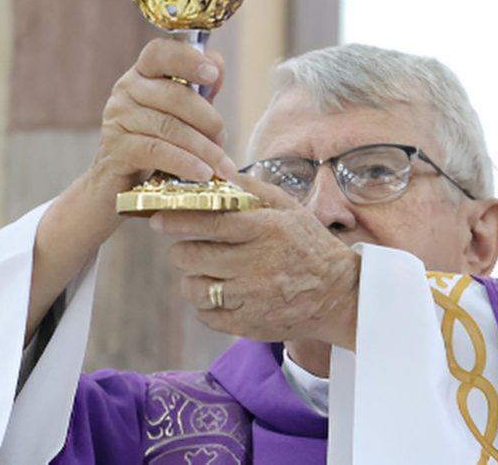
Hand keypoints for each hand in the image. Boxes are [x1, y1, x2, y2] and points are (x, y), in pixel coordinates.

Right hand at [26, 37, 233, 340]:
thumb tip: (217, 63)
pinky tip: (203, 174)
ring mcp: (116, 119)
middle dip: (209, 119)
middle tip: (225, 142)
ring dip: (204, 148)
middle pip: (174, 95)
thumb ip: (199, 92)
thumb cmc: (155, 151)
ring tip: (224, 167)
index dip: (187, 59)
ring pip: (169, 127)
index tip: (214, 74)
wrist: (112, 193)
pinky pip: (156, 151)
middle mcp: (124, 91)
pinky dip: (184, 162)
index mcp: (142, 76)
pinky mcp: (114, 150)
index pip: (159, 53)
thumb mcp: (179, 119)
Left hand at [151, 175, 360, 347]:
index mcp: (267, 230)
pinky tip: (220, 294)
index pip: (210, 221)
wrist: (339, 294)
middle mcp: (258, 263)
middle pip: (192, 256)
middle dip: (182, 251)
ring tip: (205, 273)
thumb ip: (252, 190)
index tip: (159, 219)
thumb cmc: (309, 245)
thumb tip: (217, 172)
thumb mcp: (289, 208)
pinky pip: (206, 315)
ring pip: (195, 288)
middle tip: (188, 248)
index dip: (178, 219)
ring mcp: (253, 297)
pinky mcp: (249, 324)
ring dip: (193, 279)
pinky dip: (206, 305)